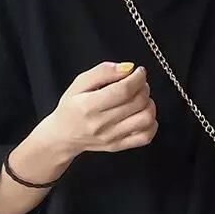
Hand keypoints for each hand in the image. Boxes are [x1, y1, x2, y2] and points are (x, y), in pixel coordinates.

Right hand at [39, 61, 157, 159]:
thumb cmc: (71, 107)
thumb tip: (128, 68)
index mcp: (89, 106)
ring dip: (149, 105)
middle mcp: (101, 124)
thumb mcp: (79, 83)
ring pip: (145, 120)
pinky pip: (145, 137)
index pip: (123, 90)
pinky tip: (141, 115)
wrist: (64, 136)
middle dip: (144, 88)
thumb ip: (103, 71)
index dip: (138, 78)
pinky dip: (151, 124)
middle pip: (137, 103)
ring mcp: (111, 137)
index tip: (139, 71)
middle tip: (138, 84)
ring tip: (141, 99)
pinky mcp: (118, 146)